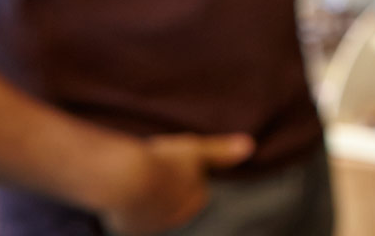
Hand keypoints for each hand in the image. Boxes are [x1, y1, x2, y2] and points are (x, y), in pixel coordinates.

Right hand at [94, 132, 251, 234]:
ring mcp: (151, 226)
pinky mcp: (128, 228)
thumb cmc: (164, 162)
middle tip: (156, 165)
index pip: (196, 188)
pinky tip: (126, 188)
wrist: (123, 178)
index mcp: (195, 202)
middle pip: (174, 199)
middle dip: (168, 185)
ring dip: (148, 194)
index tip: (173, 159)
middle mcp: (175, 220)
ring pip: (153, 207)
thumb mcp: (195, 150)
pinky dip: (129, 203)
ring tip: (139, 175)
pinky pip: (131, 214)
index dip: (184, 170)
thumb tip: (250, 146)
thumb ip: (221, 151)